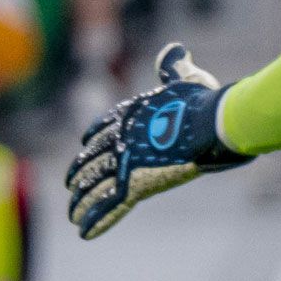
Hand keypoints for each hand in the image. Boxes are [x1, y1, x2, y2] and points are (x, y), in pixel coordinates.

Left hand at [65, 42, 248, 239]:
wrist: (210, 122)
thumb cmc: (203, 100)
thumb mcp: (185, 78)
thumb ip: (174, 66)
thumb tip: (175, 49)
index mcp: (130, 115)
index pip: (103, 127)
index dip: (92, 139)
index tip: (83, 145)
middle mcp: (120, 139)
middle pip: (94, 160)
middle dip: (81, 175)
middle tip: (70, 187)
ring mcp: (126, 162)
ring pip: (96, 187)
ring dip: (83, 203)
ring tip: (71, 215)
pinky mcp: (136, 183)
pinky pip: (111, 206)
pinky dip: (97, 220)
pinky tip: (82, 231)